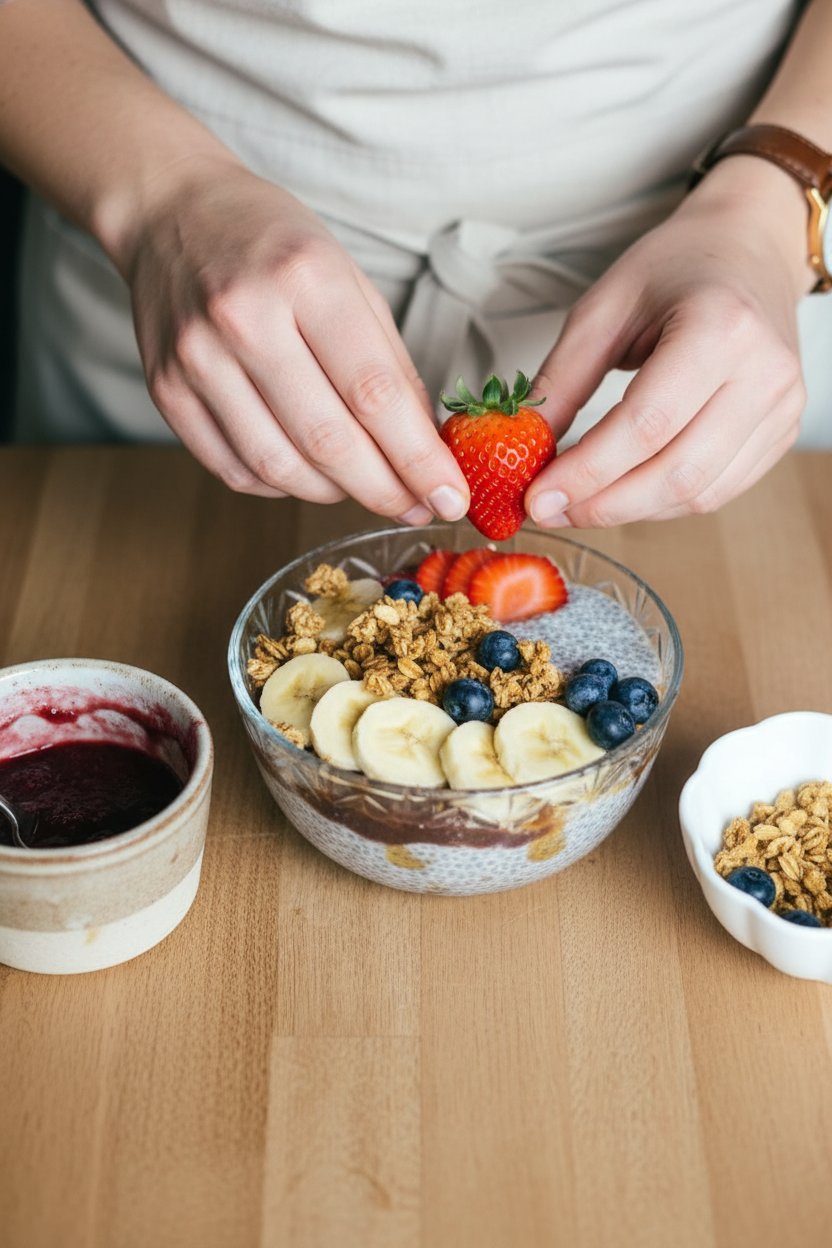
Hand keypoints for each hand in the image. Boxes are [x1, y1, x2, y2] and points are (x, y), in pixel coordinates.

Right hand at [122, 157, 469, 520]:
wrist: (170, 211)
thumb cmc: (272, 243)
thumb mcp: (348, 277)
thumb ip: (388, 362)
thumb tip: (423, 447)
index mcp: (305, 277)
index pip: (374, 394)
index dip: (418, 459)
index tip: (450, 495)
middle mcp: (244, 318)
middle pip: (328, 441)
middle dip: (384, 490)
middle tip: (416, 507)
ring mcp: (197, 359)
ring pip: (280, 467)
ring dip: (334, 493)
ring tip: (365, 487)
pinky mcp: (166, 391)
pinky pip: (236, 470)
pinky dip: (283, 486)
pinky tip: (308, 474)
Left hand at [524, 156, 813, 527]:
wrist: (748, 247)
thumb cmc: (676, 266)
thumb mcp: (603, 308)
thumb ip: (562, 380)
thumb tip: (525, 447)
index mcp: (720, 328)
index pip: (646, 426)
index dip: (587, 473)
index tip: (537, 497)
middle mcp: (764, 373)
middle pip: (677, 472)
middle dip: (604, 504)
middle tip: (550, 510)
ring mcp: (780, 408)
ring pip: (699, 494)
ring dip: (630, 511)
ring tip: (579, 505)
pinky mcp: (781, 433)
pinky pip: (718, 491)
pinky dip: (663, 504)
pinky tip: (623, 493)